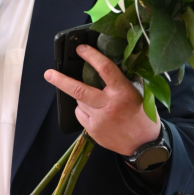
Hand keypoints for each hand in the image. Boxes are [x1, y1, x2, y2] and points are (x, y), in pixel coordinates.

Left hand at [44, 44, 160, 154]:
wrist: (144, 145)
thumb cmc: (142, 116)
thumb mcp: (138, 94)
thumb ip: (122, 81)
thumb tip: (104, 66)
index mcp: (123, 92)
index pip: (105, 69)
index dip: (91, 56)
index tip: (81, 49)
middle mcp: (109, 105)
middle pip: (79, 90)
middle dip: (61, 81)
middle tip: (48, 73)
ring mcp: (99, 119)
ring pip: (79, 102)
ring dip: (81, 97)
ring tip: (95, 101)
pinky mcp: (93, 130)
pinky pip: (80, 114)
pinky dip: (83, 110)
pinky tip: (95, 113)